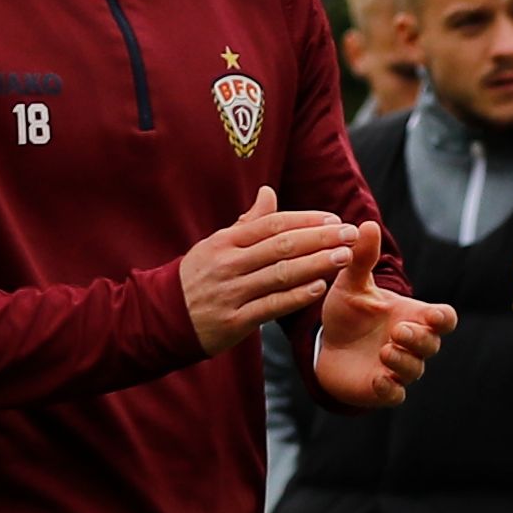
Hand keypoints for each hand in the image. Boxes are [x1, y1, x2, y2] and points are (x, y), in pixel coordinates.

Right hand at [178, 184, 361, 352]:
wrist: (162, 317)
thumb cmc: (199, 277)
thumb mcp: (216, 245)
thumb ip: (248, 223)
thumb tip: (268, 192)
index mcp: (225, 242)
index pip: (272, 225)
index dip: (306, 220)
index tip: (335, 218)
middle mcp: (228, 264)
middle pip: (281, 247)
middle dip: (320, 238)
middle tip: (351, 234)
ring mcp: (231, 292)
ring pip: (281, 275)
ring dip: (316, 264)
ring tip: (345, 257)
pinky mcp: (234, 320)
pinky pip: (271, 306)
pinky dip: (296, 297)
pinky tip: (320, 288)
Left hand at [307, 224, 458, 408]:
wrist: (326, 346)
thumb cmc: (348, 313)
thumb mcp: (351, 284)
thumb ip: (361, 259)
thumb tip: (368, 225)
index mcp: (414, 317)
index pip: (445, 319)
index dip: (443, 319)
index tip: (431, 315)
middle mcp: (412, 344)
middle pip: (432, 344)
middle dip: (419, 339)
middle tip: (398, 331)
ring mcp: (398, 368)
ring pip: (415, 369)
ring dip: (404, 361)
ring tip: (385, 351)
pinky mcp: (382, 389)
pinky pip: (395, 394)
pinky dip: (389, 388)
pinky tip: (378, 377)